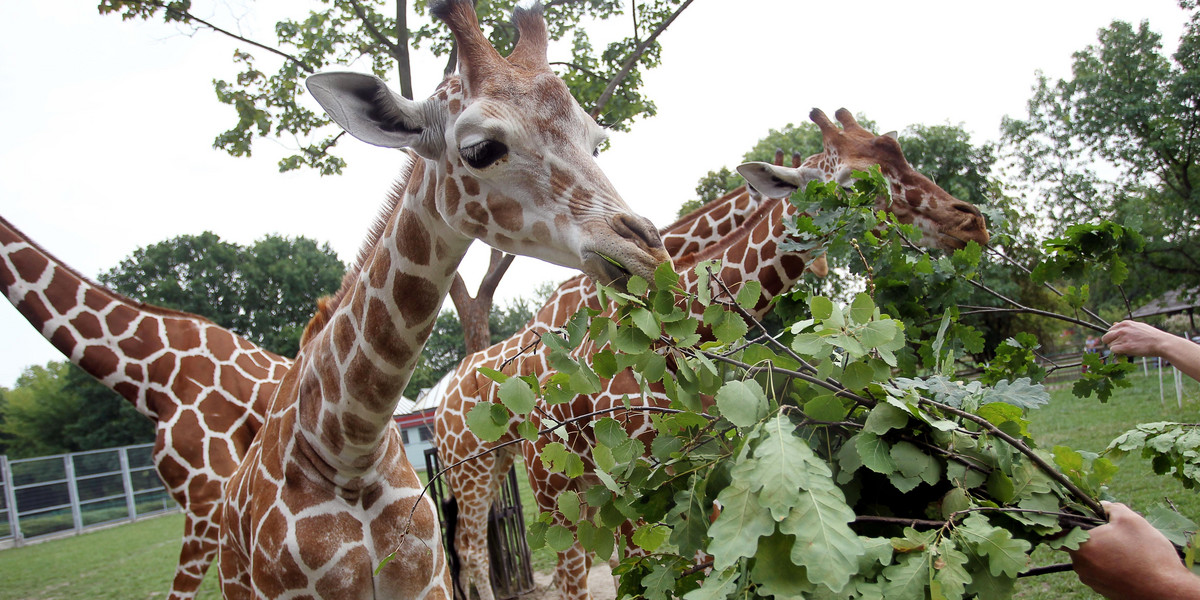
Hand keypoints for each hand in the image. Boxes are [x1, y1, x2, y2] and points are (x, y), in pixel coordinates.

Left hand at [1069, 502, 1199, 598]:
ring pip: (1091, 559)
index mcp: (1081, 547)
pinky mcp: (1103, 590)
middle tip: (1114, 533)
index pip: (1059, 532)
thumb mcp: (1131, 520)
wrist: (1166, 591)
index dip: (1066, 522)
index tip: (1079, 518)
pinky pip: (1101, 572)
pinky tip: (1129, 563)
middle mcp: (1080, 566)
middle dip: (1092, 536)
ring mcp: (1091, 580)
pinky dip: (1110, 565)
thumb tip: (1101, 505)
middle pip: (1078, 544)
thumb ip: (1111, 508)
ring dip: (1103, 551)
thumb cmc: (1147, 553)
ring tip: (1126, 549)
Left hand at [1101, 320, 1169, 357]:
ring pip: (1110, 345)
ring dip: (1116, 348)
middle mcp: (1122, 329)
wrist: (1161, 343)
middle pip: (1106, 337)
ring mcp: (1123, 338)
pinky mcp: (1125, 347)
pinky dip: (1117, 353)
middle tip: (1118, 346)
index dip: (1113, 337)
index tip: (1118, 340)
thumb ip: (1126, 326)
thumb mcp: (1138, 326)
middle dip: (1110, 343)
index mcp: (1125, 324)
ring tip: (1127, 349)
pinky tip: (1125, 352)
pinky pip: (1113, 350)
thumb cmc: (1151, 336)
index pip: (1110, 330)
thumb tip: (1114, 323)